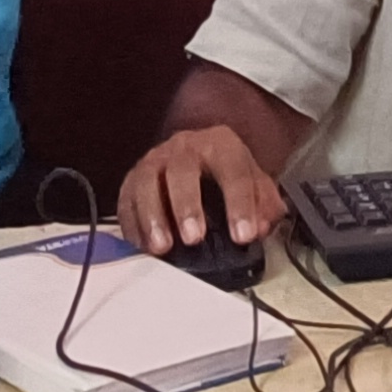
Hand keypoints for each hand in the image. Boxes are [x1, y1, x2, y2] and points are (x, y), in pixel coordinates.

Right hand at [115, 125, 284, 254]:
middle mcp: (185, 148)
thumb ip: (265, 203)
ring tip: (162, 247)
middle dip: (187, 206)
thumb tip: (264, 225)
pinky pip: (126, 201)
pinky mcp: (132, 180)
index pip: (234, 170)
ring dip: (153, 217)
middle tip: (194, 237)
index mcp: (220, 144)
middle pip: (182, 171)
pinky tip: (143, 246)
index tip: (243, 235)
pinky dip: (133, 226)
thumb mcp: (253, 180)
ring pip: (146, 183)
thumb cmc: (225, 171)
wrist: (197, 152)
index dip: (240, 204)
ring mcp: (155, 161)